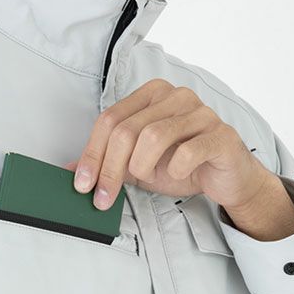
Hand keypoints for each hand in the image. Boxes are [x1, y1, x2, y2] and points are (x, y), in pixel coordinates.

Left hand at [64, 78, 272, 211]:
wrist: (224, 178)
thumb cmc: (180, 165)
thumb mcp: (136, 165)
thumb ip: (107, 162)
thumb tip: (69, 171)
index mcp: (150, 95)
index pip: (109, 120)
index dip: (91, 154)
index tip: (82, 184)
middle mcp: (175, 96)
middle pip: (126, 130)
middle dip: (109, 169)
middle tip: (103, 198)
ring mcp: (200, 112)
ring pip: (153, 136)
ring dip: (142, 166)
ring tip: (148, 176)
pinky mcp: (220, 134)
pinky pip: (188, 151)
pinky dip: (176, 169)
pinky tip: (177, 173)